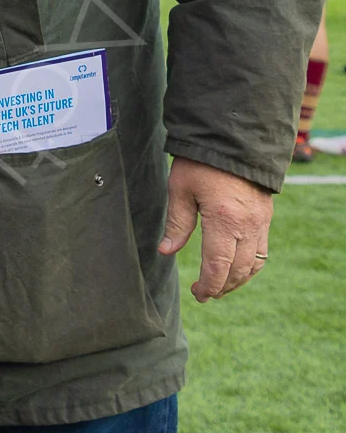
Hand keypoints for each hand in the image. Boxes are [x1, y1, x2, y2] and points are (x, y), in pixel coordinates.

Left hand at [158, 156, 272, 301]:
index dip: (209, 284)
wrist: (232, 138)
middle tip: (204, 294)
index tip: (198, 293)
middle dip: (222, 287)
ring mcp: (261, 222)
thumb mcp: (180, 189)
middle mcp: (248, 225)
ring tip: (218, 286)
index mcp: (224, 219)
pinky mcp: (265, 217)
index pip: (218, 265)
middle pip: (239, 270)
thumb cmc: (200, 162)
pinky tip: (235, 268)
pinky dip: (249, 265)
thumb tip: (166, 251)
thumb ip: (177, 223)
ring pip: (254, 264)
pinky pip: (262, 251)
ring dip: (237, 279)